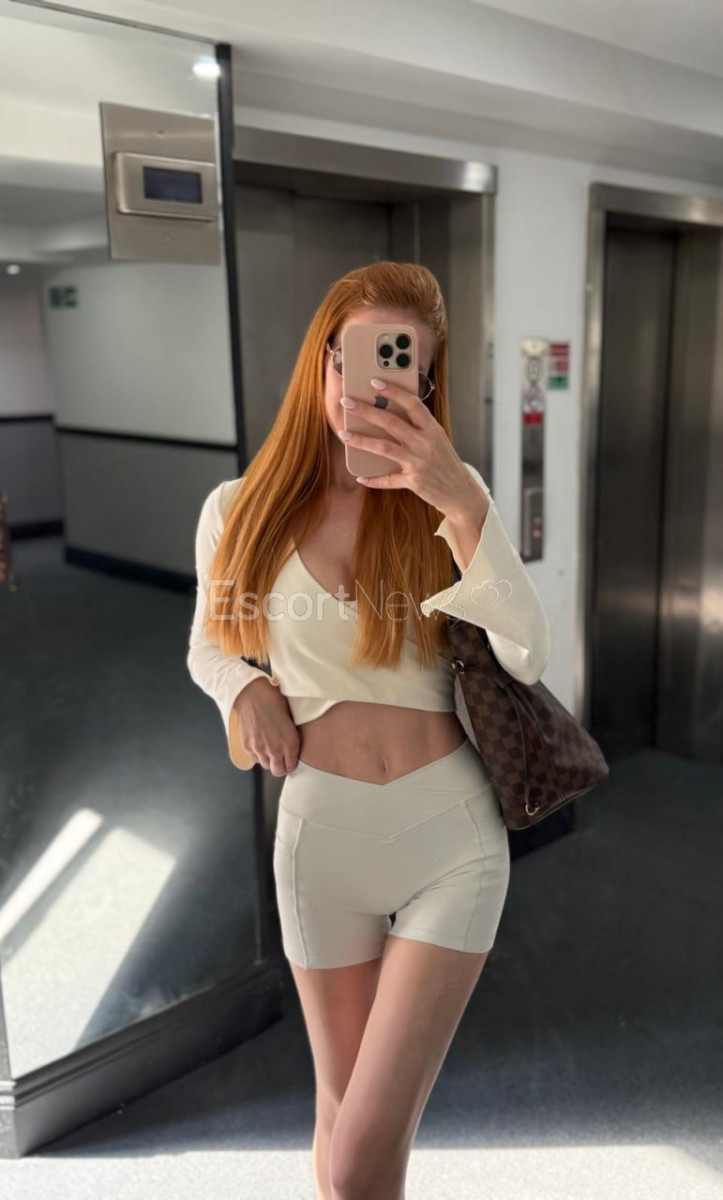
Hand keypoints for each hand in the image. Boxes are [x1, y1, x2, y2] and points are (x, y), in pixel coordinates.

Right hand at [232, 676, 299, 775]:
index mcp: (290, 742)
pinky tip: (259, 743)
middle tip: (280, 759)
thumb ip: (290, 735)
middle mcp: (275, 749)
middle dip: (280, 767)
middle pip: (278, 771)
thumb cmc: (273, 700)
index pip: (291, 766)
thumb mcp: (290, 718)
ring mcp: (260, 749)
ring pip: (266, 766)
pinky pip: (254, 758)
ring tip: (269, 748)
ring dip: (268, 760)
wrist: (252, 694)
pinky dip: (257, 754)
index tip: (289, 759)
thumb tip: (289, 744)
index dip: (290, 763)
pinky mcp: (247, 746)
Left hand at [340, 378, 487, 522]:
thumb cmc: (446, 463)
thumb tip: (388, 414)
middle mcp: (426, 443)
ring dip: (362, 440)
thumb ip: (418, 428)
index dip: (393, 391)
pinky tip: (360, 476)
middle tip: (347, 402)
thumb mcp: (437, 440)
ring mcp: (419, 463)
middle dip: (366, 411)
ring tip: (344, 434)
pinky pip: (389, 480)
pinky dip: (374, 479)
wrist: (462, 493)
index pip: (412, 404)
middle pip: (391, 422)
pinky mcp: (414, 482)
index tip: (375, 382)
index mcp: (433, 429)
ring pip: (384, 448)